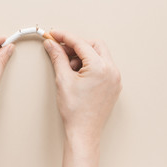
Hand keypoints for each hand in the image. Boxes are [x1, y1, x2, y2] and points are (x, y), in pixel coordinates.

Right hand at [43, 30, 121, 166]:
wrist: (83, 132)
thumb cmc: (75, 111)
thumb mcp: (63, 79)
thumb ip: (58, 57)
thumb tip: (52, 44)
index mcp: (100, 67)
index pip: (81, 43)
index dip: (65, 36)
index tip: (54, 34)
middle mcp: (112, 71)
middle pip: (94, 45)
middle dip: (77, 45)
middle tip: (61, 49)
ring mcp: (114, 78)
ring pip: (99, 55)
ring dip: (83, 55)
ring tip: (68, 67)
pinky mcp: (113, 85)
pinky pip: (103, 66)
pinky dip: (90, 64)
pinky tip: (77, 73)